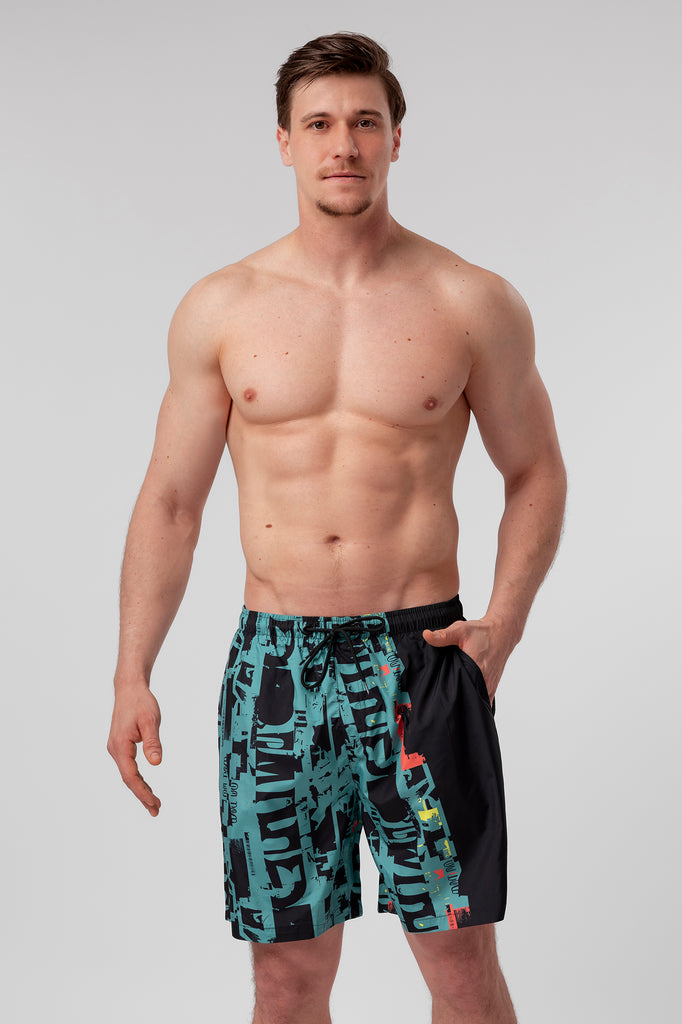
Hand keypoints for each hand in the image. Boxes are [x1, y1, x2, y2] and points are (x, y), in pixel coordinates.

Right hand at [107, 684, 162, 815]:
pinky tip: (145, 785)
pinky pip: (128, 767)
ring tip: (153, 803)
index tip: (154, 803)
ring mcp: (116, 748)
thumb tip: (156, 763)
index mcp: (120, 745)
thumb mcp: (150, 720)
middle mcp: (115, 749)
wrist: (129, 688)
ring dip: (140, 788)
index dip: (142, 791)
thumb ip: (153, 742)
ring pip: (128, 774)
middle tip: (156, 810)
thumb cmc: (140, 702)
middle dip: (141, 795)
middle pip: (128, 779)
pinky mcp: (120, 745)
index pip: (130, 775)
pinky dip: (137, 778)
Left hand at [423, 617, 515, 703]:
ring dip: (463, 699)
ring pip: (473, 700)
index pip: (459, 690)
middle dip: (454, 699)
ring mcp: (489, 686)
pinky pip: (480, 699)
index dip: (447, 694)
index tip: (437, 695)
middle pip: (465, 698)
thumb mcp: (461, 630)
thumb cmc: (482, 632)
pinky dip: (471, 698)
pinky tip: (462, 693)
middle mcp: (484, 681)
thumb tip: (426, 635)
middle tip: (440, 697)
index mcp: (476, 670)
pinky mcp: (491, 687)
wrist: (502, 633)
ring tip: (451, 696)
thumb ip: (443, 635)